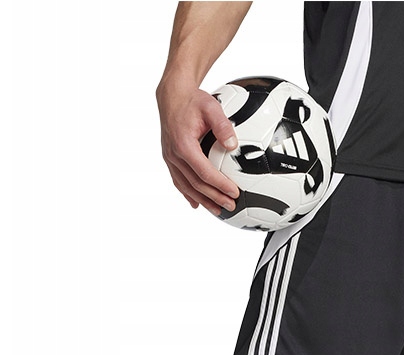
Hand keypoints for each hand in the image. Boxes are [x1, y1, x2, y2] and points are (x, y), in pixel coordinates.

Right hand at [156, 82, 241, 215]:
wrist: (172, 95)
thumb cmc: (192, 100)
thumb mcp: (211, 107)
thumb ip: (223, 126)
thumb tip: (233, 145)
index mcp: (184, 144)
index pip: (204, 172)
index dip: (220, 185)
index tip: (234, 192)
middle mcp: (174, 154)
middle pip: (196, 183)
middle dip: (214, 197)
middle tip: (231, 205)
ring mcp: (169, 157)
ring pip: (186, 186)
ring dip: (203, 200)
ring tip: (218, 210)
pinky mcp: (169, 158)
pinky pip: (178, 180)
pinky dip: (188, 194)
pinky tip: (197, 204)